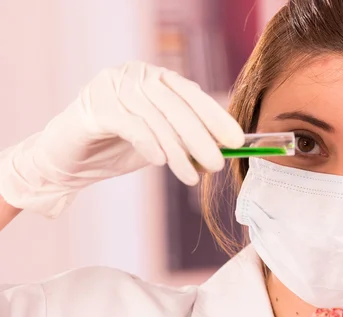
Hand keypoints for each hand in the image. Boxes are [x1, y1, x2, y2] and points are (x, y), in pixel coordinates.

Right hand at [0, 61, 243, 217]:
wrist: (68, 160)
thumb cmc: (117, 149)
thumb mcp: (160, 144)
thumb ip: (186, 141)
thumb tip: (222, 151)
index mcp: (154, 78)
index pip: (192, 94)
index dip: (216, 117)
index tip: (236, 140)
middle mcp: (135, 75)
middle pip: (177, 105)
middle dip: (202, 137)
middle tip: (219, 163)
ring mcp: (113, 86)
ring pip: (156, 118)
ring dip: (178, 150)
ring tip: (192, 176)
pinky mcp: (94, 106)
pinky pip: (130, 124)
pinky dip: (149, 144)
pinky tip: (161, 162)